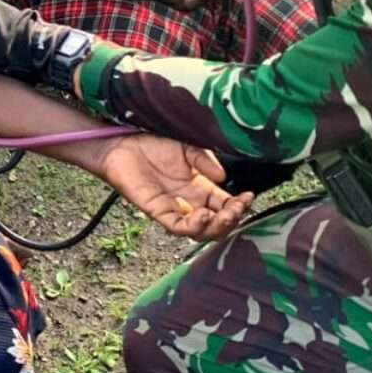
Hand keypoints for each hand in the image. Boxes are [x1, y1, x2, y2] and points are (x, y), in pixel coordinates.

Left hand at [90, 133, 252, 239]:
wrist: (122, 141)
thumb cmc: (152, 141)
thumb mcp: (187, 146)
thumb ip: (204, 160)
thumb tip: (222, 177)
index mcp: (199, 186)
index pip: (224, 204)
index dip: (238, 205)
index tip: (249, 197)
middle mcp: (188, 201)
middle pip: (215, 222)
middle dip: (231, 219)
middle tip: (238, 209)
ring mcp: (173, 208)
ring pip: (199, 231)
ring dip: (216, 226)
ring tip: (224, 215)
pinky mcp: (156, 210)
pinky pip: (176, 227)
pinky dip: (192, 226)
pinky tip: (202, 214)